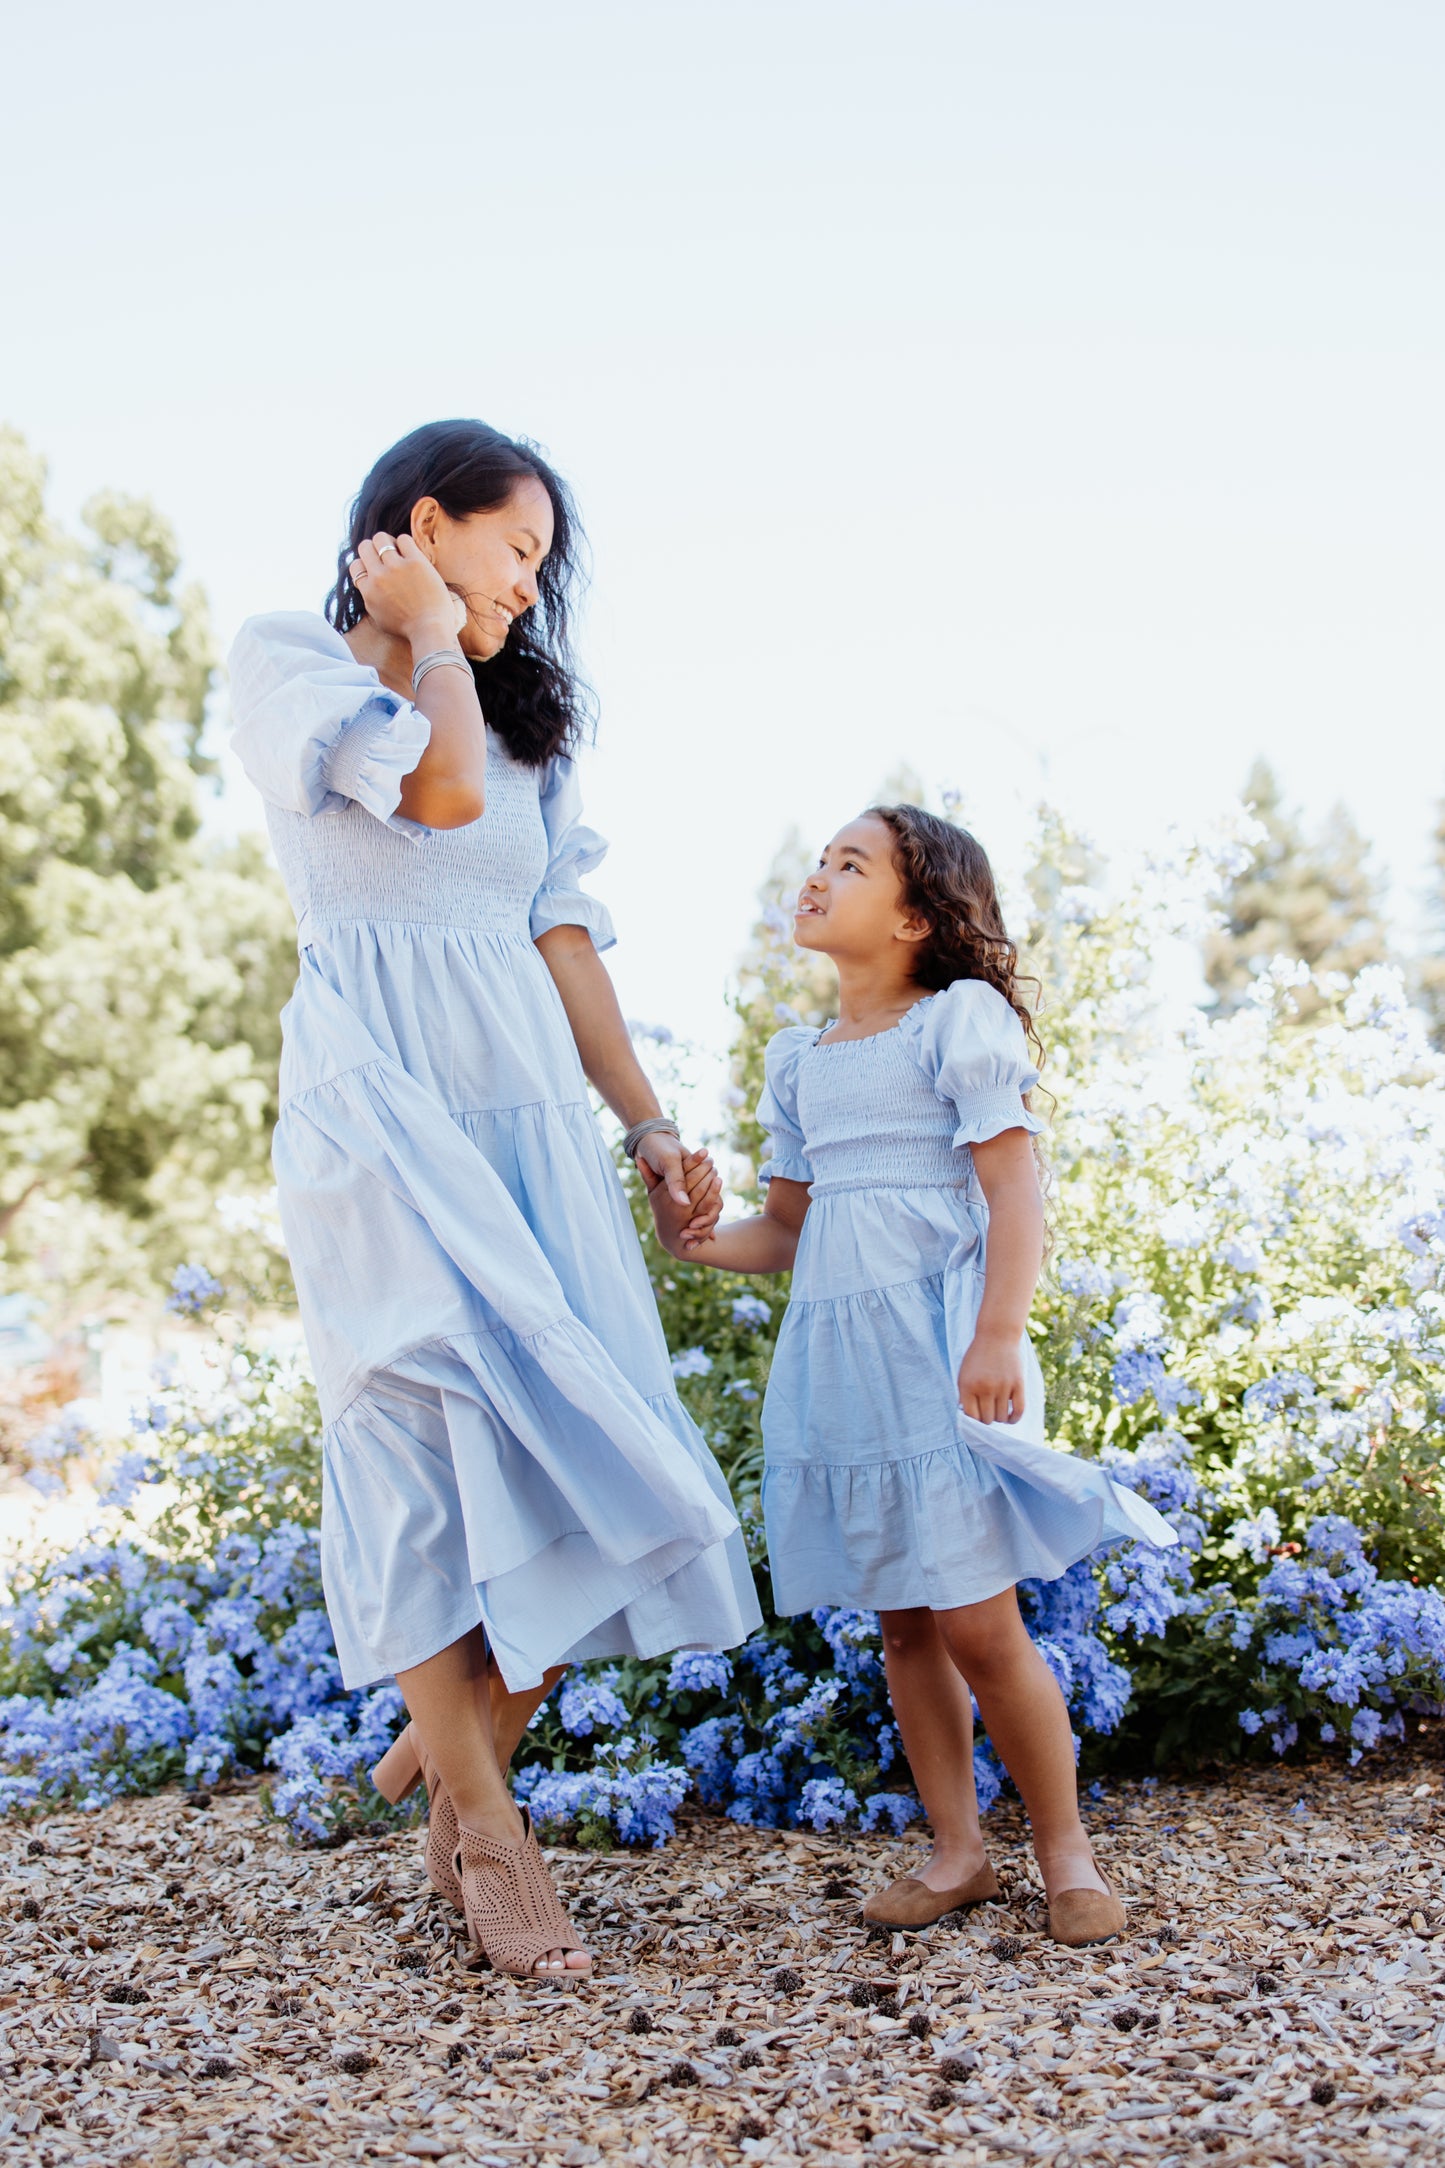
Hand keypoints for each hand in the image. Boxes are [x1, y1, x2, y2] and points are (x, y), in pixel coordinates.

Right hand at [351, 532, 463, 647]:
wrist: (429, 630)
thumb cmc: (408, 628)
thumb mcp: (379, 617)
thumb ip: (370, 598)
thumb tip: (367, 584)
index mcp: (368, 590)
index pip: (356, 565)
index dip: (366, 564)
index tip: (377, 569)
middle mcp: (378, 576)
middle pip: (365, 546)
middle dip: (374, 548)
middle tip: (387, 556)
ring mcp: (396, 567)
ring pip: (381, 538)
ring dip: (390, 543)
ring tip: (400, 552)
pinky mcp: (415, 562)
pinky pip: (403, 539)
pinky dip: (406, 543)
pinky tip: (412, 554)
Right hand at [643, 1147, 720, 1253]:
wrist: (671, 1235)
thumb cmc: (661, 1208)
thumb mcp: (653, 1193)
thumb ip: (648, 1175)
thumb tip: (638, 1158)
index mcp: (662, 1196)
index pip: (681, 1175)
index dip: (693, 1161)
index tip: (702, 1151)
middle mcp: (674, 1207)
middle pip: (694, 1184)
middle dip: (704, 1170)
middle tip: (710, 1160)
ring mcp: (687, 1216)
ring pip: (703, 1194)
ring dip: (711, 1181)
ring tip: (715, 1170)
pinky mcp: (699, 1221)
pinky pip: (709, 1206)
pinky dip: (715, 1194)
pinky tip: (717, 1183)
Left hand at [957, 1328, 1025, 1425]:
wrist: (997, 1335)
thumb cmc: (978, 1356)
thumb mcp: (964, 1373)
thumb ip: (964, 1395)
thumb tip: (968, 1417)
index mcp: (968, 1386)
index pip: (971, 1416)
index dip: (974, 1421)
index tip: (977, 1417)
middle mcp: (985, 1388)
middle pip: (987, 1419)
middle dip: (987, 1419)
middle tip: (988, 1412)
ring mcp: (1003, 1386)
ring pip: (1002, 1417)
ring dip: (1000, 1418)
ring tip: (998, 1411)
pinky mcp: (1018, 1384)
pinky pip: (1018, 1411)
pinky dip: (1014, 1419)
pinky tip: (1010, 1418)